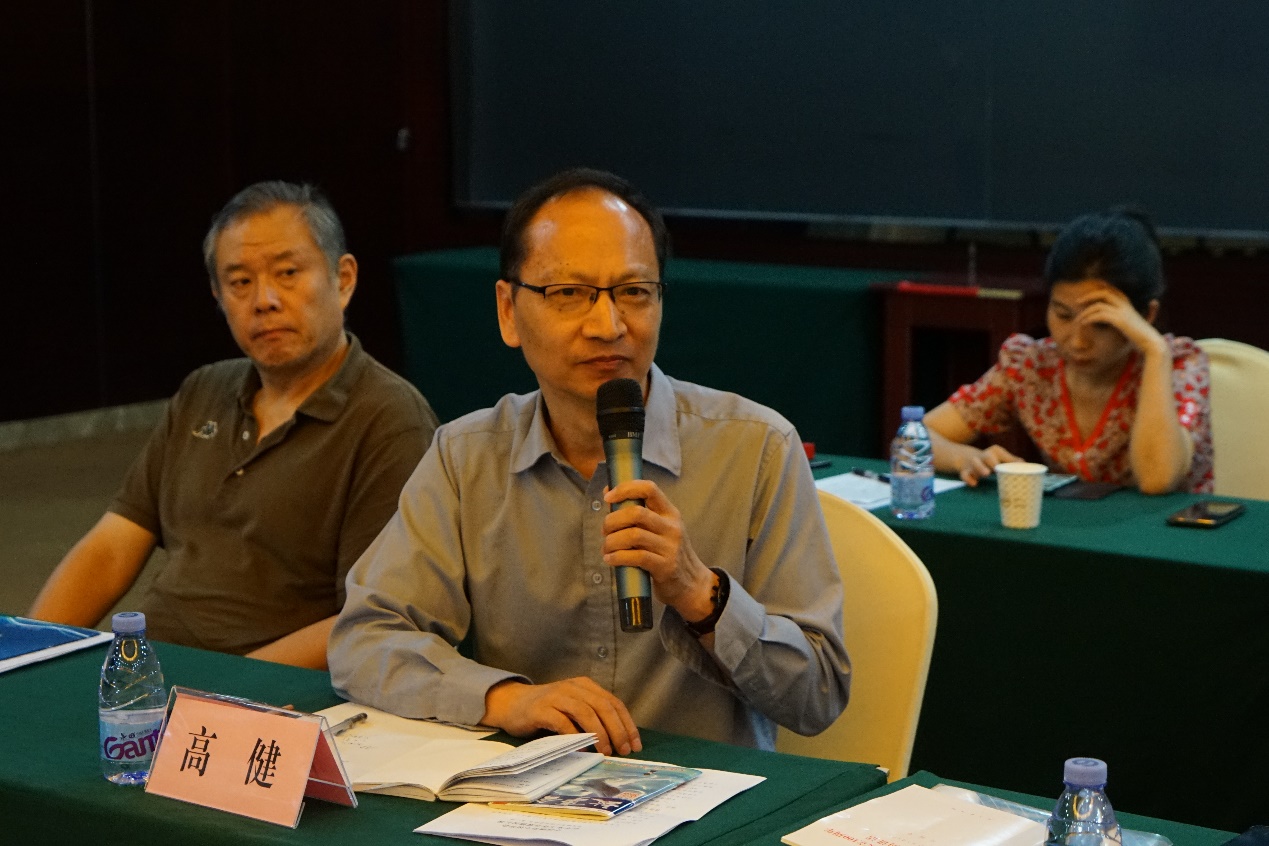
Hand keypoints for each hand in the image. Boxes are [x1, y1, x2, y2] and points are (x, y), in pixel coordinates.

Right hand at [482, 677, 640, 755]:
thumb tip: (618, 741)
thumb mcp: (573, 707)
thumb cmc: (547, 710)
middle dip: (617, 730)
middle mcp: (573, 687)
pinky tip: (582, 750)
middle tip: (623, 750)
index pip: (613, 703)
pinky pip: (562, 722)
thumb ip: (592, 717)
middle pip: (603, 707)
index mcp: (585, 686)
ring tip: (605, 751)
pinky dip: (575, 737)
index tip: (635, 744)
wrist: (511, 703)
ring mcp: (556, 696)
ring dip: (599, 733)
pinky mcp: (541, 709)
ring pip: (586, 712)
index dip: (627, 724)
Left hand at [602, 480, 714, 621]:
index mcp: (670, 513)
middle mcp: (672, 527)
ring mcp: (670, 547)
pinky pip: (636, 557)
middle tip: (604, 531)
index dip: (625, 489)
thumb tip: (609, 492)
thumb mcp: (661, 530)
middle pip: (636, 513)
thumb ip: (639, 514)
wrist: (692, 584)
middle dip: (612, 521)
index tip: (608, 497)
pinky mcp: (665, 566)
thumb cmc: (668, 553)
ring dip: (612, 541)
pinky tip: (610, 559)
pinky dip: (617, 557)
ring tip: (606, 548)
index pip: (649, 489)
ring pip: (633, 535)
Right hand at [957, 444, 1021, 485]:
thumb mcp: (1001, 457)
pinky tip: (974, 484)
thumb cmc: (991, 460)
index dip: (1009, 459)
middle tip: (997, 468)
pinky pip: (965, 475)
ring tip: (986, 474)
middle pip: (987, 457)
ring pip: (975, 464)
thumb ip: (1012, 461)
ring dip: (980, 468)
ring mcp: (973, 463)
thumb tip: (1025, 465)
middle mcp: (983, 456)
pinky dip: (968, 479)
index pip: (1001, 453)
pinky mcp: (965, 471)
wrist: (967, 458)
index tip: (1019, 466)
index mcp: (995, 451)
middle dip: (992, 462)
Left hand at [1073, 287, 1165, 356]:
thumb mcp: (1134, 325)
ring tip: (1079, 319)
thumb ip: (1127, 320)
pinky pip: (1100, 315)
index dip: (1100, 290)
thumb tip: (1129, 319)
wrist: (1152, 343)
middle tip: (1078, 302)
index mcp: (1128, 305)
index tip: (1088, 295)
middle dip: (1089, 296)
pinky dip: (1089, 318)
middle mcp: (1125, 305)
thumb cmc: (1143, 338)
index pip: (1113, 291)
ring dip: (1086, 312)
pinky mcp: (1120, 320)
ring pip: (1098, 305)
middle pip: (1104, 293)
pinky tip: (1084, 324)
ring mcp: (1123, 312)